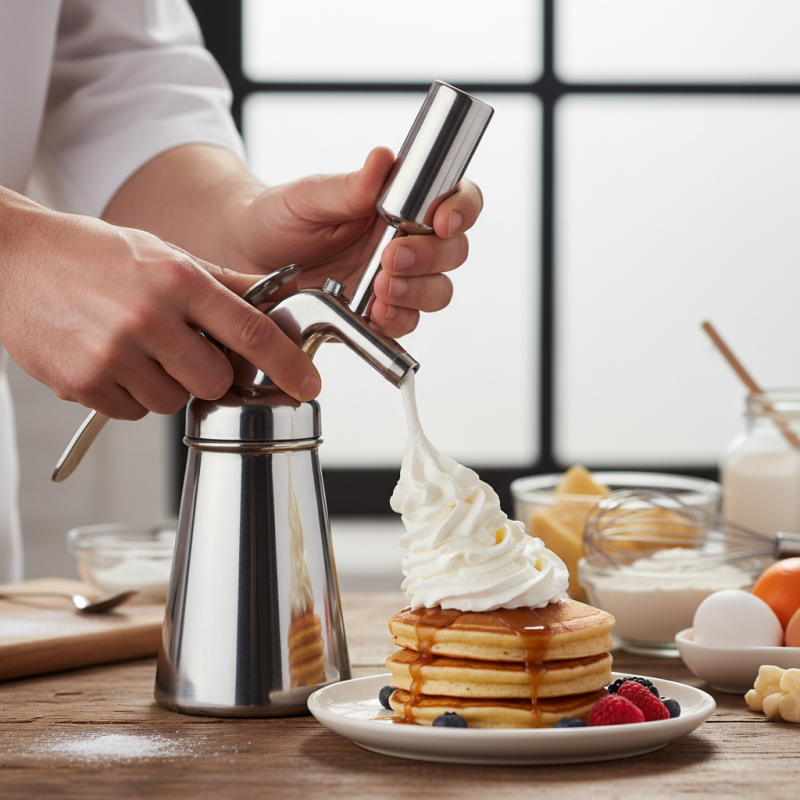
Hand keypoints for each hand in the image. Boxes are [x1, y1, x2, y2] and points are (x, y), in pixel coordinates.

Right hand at [0, 188, 320, 418]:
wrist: (12, 259)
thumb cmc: (92, 255)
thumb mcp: (165, 254)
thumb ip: (226, 282)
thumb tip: (278, 297)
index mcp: (177, 279)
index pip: (250, 329)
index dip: (287, 363)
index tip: (309, 383)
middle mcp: (148, 318)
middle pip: (216, 382)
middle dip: (212, 375)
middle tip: (186, 352)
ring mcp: (113, 354)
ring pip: (173, 404)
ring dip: (167, 386)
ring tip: (138, 349)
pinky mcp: (83, 383)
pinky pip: (133, 413)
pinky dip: (131, 395)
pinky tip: (112, 360)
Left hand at [229, 147, 484, 338]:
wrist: (246, 257)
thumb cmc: (279, 217)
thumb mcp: (308, 197)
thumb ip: (349, 186)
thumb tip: (383, 159)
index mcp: (402, 203)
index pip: (456, 200)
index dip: (462, 209)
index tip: (441, 220)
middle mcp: (407, 241)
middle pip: (452, 252)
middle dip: (429, 257)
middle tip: (390, 258)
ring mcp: (396, 281)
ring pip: (437, 292)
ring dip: (416, 293)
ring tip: (380, 292)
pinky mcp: (378, 315)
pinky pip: (406, 325)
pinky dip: (397, 322)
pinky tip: (375, 316)